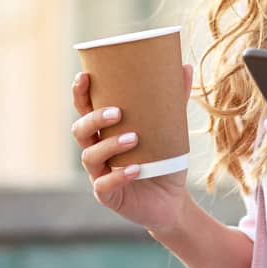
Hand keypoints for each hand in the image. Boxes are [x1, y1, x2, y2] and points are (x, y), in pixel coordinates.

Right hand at [71, 63, 193, 232]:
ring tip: (133, 139)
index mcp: (105, 131)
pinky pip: (104, 185)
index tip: (85, 77)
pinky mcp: (108, 196)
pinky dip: (118, 176)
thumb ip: (175, 100)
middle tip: (118, 113)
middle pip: (80, 130)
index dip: (80, 94)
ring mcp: (99, 174)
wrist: (173, 201)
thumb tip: (186, 66)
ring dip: (109, 145)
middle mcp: (97, 151)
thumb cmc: (165, 161)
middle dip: (94, 119)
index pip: (84, 109)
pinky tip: (135, 169)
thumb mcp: (172, 129)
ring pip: (89, 156)